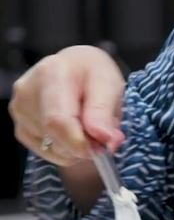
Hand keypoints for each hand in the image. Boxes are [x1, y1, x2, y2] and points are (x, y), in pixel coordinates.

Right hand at [8, 45, 125, 165]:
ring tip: (86, 127)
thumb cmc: (93, 74)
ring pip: (52, 148)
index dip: (80, 142)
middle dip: (83, 146)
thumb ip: (104, 111)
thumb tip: (104, 139)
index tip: (102, 150)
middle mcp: (26, 92)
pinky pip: (46, 152)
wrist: (75, 67)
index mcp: (50, 75)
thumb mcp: (108, 84)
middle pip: (54, 137)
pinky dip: (65, 151)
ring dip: (76, 149)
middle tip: (102, 138)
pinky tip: (72, 134)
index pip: (58, 120)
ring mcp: (19, 110)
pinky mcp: (19, 126)